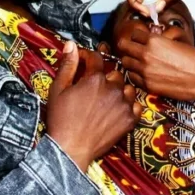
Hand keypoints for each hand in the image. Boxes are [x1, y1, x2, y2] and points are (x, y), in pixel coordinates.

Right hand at [44, 42, 138, 168]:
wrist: (71, 149)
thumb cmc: (61, 119)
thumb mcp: (58, 90)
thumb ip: (68, 65)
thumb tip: (72, 45)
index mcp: (95, 79)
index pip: (97, 58)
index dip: (89, 57)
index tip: (84, 62)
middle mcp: (113, 88)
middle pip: (114, 73)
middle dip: (104, 76)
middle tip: (94, 87)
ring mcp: (123, 104)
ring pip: (127, 88)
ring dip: (119, 90)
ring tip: (107, 98)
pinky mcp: (130, 119)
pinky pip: (136, 105)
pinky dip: (129, 105)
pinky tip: (118, 109)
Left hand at [117, 28, 194, 101]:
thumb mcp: (178, 43)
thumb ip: (162, 43)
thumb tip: (155, 43)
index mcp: (154, 40)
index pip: (134, 34)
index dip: (138, 36)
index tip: (141, 40)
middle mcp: (146, 55)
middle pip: (124, 47)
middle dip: (129, 47)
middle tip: (135, 50)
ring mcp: (145, 71)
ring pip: (125, 63)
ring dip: (131, 61)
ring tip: (139, 63)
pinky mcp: (149, 86)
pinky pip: (133, 78)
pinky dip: (136, 75)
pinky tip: (144, 75)